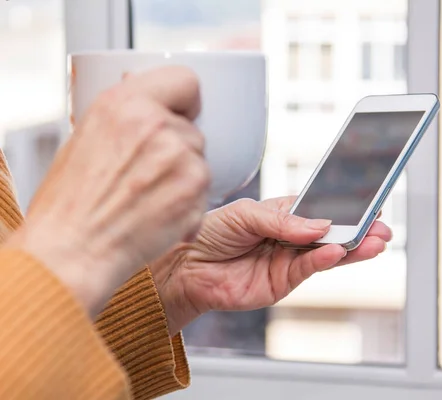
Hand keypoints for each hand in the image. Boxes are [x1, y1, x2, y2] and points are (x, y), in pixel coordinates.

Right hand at [5, 66, 209, 315]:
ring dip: (184, 178)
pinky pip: (205, 191)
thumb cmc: (72, 202)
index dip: (185, 101)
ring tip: (148, 198)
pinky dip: (189, 205)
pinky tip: (158, 215)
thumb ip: (126, 114)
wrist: (73, 250)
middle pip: (192, 129)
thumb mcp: (87, 137)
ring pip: (200, 160)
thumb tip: (146, 95)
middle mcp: (155, 124)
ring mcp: (179, 157)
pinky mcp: (196, 189)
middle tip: (147, 174)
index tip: (180, 114)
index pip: (185, 80)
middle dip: (177, 150)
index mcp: (124, 102)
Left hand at [151, 197, 391, 335]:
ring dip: (352, 247)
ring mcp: (288, 260)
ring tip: (374, 241)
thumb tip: (319, 224)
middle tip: (382, 226)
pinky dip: (324, 260)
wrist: (185, 267)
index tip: (370, 201)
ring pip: (327, 253)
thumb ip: (282, 219)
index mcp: (284, 214)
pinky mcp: (282, 282)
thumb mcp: (245, 214)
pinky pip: (308, 269)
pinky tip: (338, 252)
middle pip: (331, 232)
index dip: (344, 206)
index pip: (321, 208)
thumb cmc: (210, 233)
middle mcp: (291, 237)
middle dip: (358, 229)